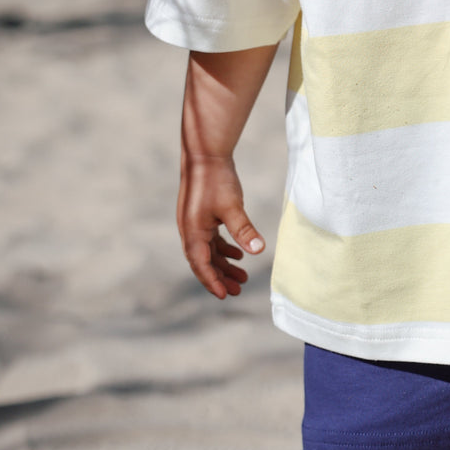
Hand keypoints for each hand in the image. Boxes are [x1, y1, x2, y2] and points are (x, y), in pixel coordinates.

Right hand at [176, 44, 277, 299]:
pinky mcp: (202, 215)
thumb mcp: (232, 206)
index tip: (225, 296)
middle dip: (220, 277)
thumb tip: (258, 250)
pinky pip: (211, 239)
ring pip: (209, 251)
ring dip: (224, 264)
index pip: (202, 265)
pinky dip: (224, 248)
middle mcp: (190, 231)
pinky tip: (239, 253)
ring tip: (243, 276)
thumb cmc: (216, 180)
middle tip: (238, 290)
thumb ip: (244, 230)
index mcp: (193, 233)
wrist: (206, 153)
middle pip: (204, 262)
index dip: (213, 282)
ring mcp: (195, 223)